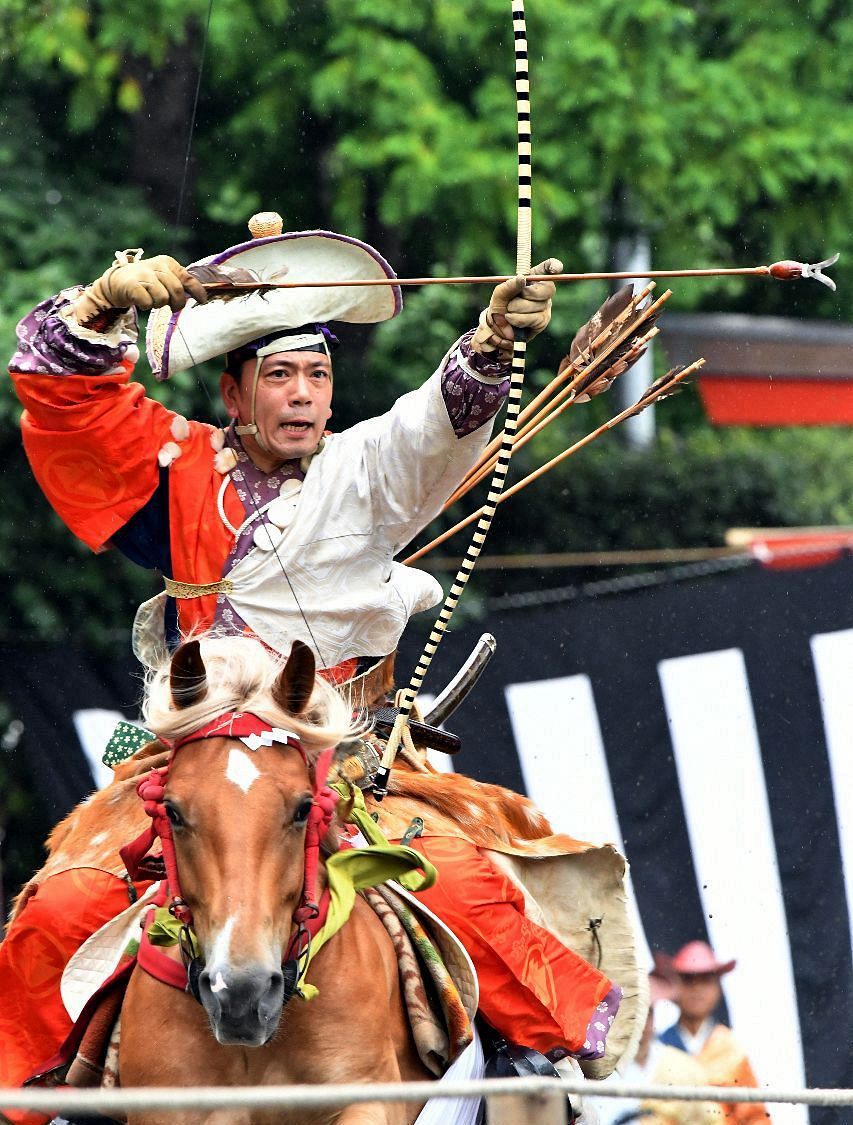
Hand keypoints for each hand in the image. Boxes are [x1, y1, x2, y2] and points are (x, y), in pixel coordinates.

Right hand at [73, 253, 207, 326]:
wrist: (116, 282)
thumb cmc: (145, 282)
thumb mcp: (164, 278)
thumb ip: (179, 283)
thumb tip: (200, 296)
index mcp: (166, 262)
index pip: (187, 277)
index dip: (197, 291)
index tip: (202, 300)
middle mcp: (156, 266)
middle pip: (177, 291)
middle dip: (177, 303)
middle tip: (172, 307)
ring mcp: (143, 274)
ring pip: (163, 298)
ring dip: (158, 304)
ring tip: (152, 300)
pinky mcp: (132, 285)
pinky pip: (148, 302)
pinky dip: (146, 306)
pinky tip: (141, 301)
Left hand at [471, 258, 562, 355]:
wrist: (496, 329)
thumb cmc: (499, 306)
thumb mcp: (500, 293)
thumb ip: (509, 285)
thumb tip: (522, 279)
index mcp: (533, 278)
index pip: (548, 267)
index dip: (554, 266)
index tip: (555, 269)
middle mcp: (543, 291)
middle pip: (549, 288)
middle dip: (529, 293)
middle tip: (514, 298)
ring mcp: (545, 306)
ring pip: (538, 305)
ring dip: (518, 308)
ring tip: (509, 311)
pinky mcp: (543, 321)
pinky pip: (534, 318)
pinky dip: (519, 319)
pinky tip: (512, 319)